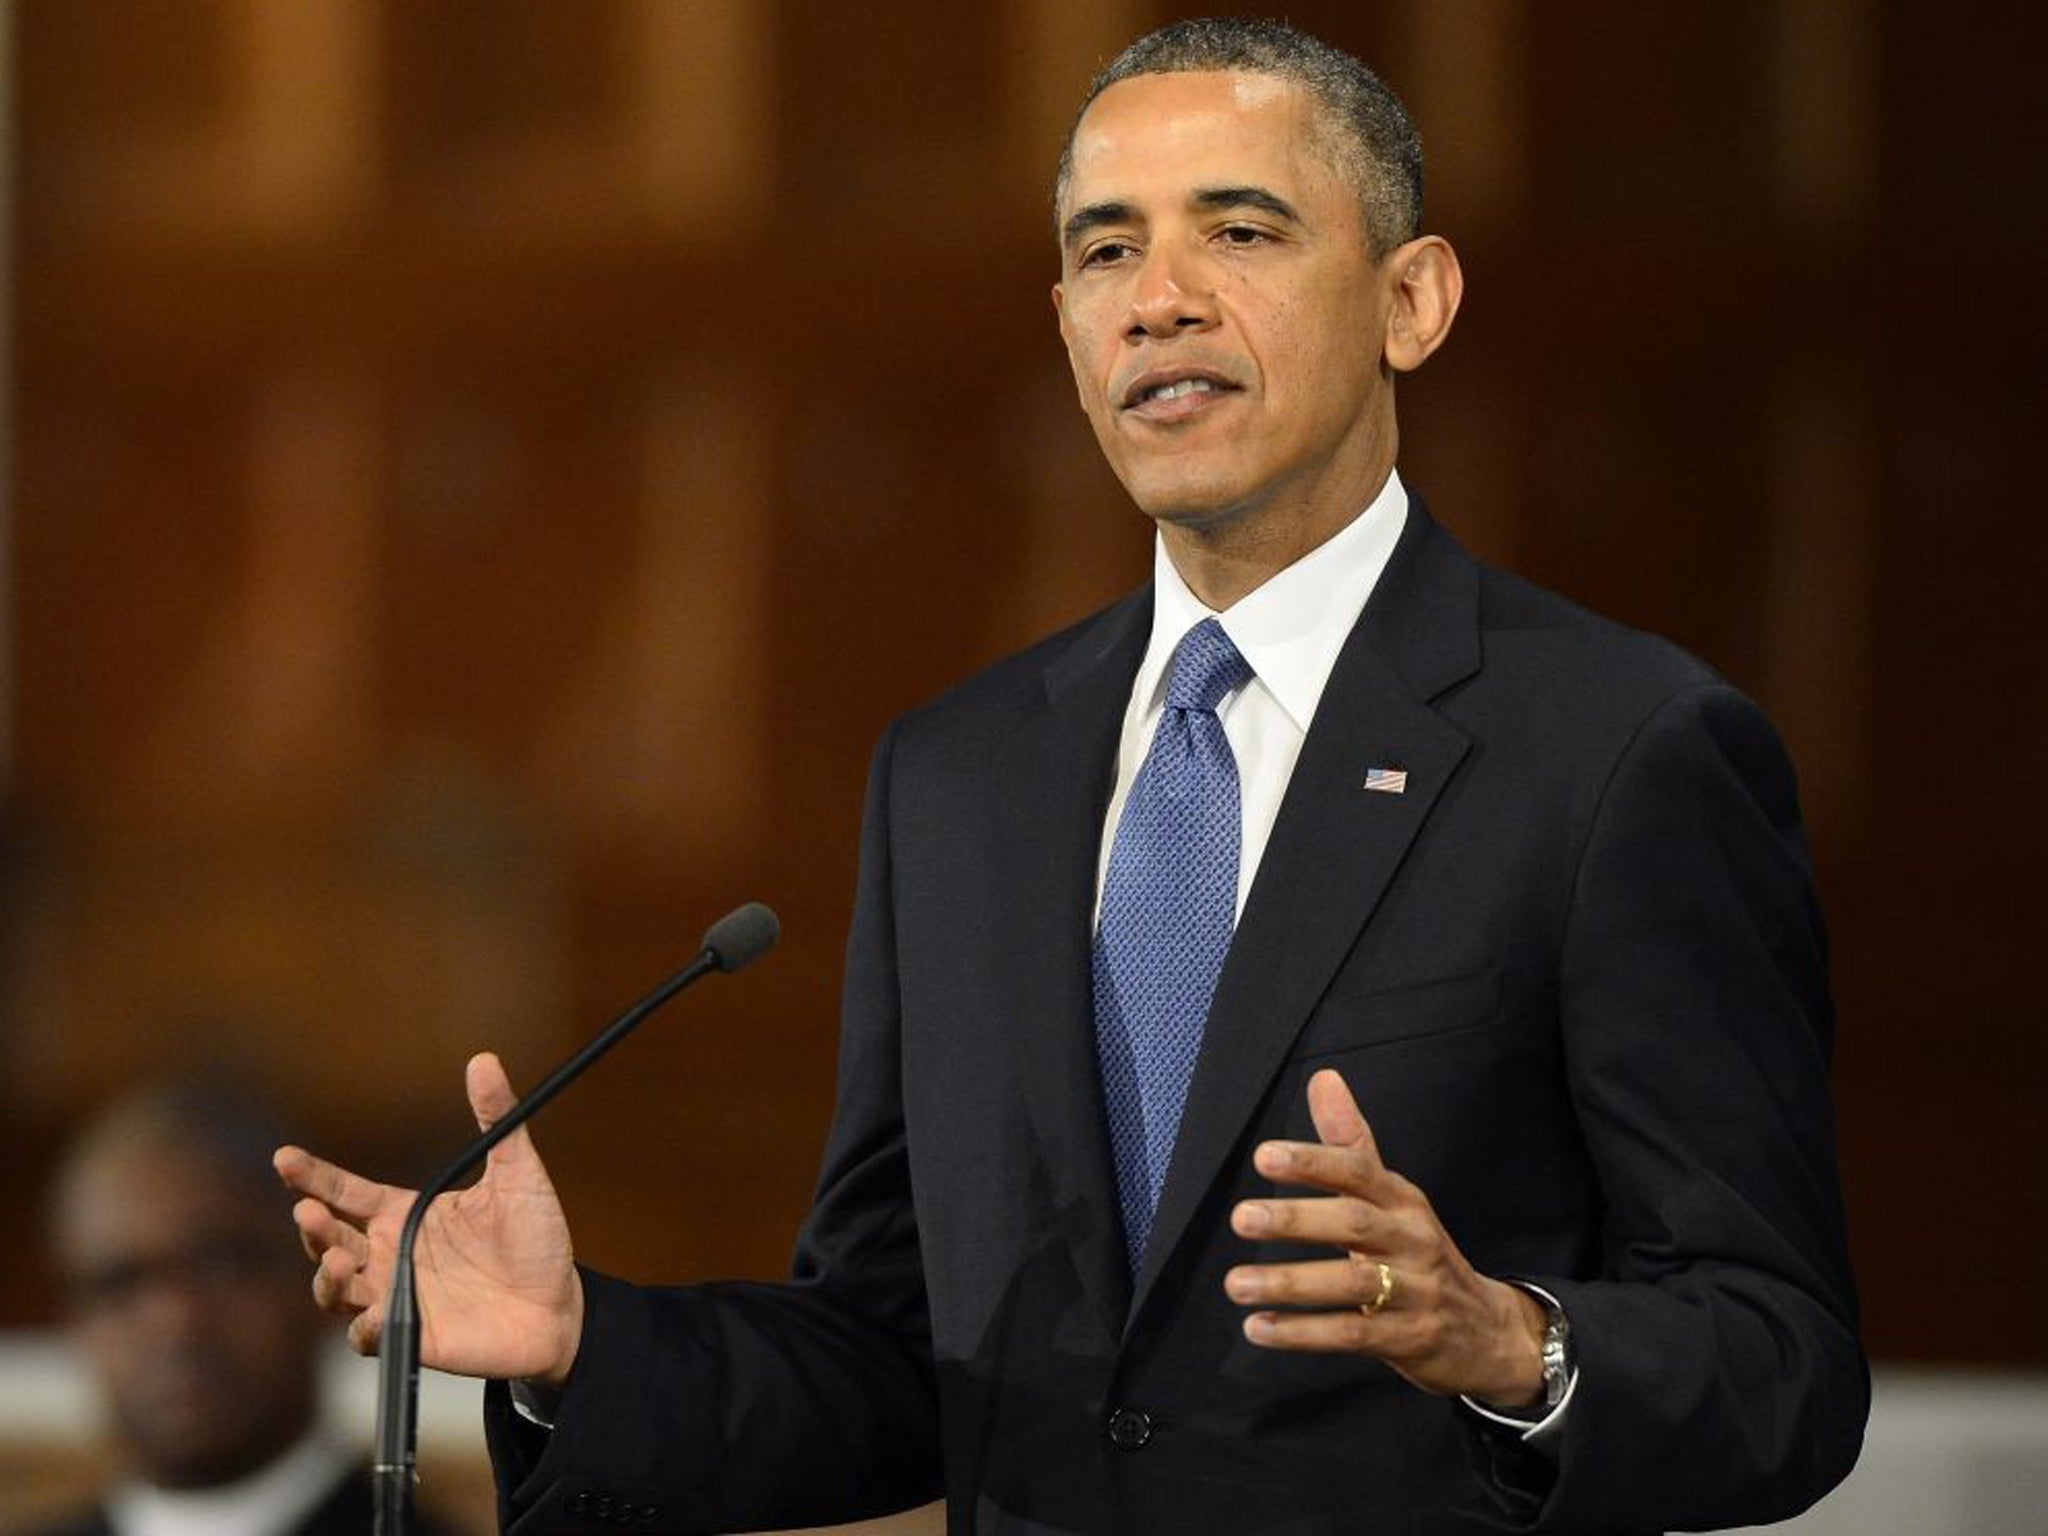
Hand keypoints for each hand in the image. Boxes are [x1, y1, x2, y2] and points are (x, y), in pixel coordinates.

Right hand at [274, 1052, 585, 1387]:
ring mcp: (397, 1298)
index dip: (312, 1177)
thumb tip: (486, 1059)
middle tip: (310, 1212)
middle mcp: (390, 1255)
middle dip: (313, 1228)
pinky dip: (363, 1327)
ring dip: (328, 1277)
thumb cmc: (536, 1239)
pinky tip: (370, 1314)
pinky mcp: (414, 1337)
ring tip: (340, 1260)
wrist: (562, 1306)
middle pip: (328, 1241)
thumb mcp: (519, 1173)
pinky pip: (369, 1337)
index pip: (345, 1192)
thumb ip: (497, 1119)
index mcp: (405, 1214)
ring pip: (335, 1291)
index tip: (284, 1158)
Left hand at [1224, 1068, 1544, 1407]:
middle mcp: (1411, 1239)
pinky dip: (1303, 1332)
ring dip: (1290, 1284)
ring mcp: (1415, 1291)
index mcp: (1402, 1199)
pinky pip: (1351, 1334)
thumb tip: (1322, 1077)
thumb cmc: (1418, 1253)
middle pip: (1355, 1223)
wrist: (1486, 1331)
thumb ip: (1350, 1143)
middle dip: (1297, 1220)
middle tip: (1241, 1218)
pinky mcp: (1409, 1339)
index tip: (1265, 1156)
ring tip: (1237, 1282)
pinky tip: (1259, 1328)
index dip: (1314, 1161)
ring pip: (1351, 1283)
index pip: (1359, 1171)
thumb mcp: (1391, 1197)